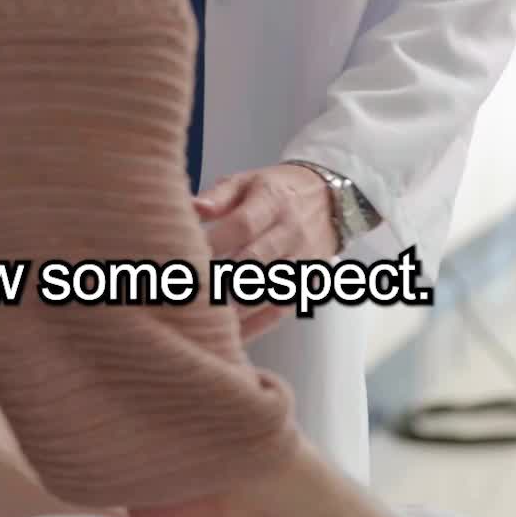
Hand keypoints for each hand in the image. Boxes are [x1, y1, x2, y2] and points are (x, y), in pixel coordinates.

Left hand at [195, 164, 338, 340]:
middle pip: (257, 262)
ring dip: (237, 308)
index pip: (243, 225)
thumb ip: (218, 197)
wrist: (329, 200)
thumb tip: (192, 208)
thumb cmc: (277, 191)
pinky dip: (256, 325)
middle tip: (192, 293)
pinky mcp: (308, 282)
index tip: (186, 256)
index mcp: (272, 201)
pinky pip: (282, 309)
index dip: (215, 243)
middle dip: (222, 280)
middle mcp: (291, 232)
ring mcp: (303, 260)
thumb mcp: (247, 181)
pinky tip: (232, 335)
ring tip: (207, 318)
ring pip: (269, 291)